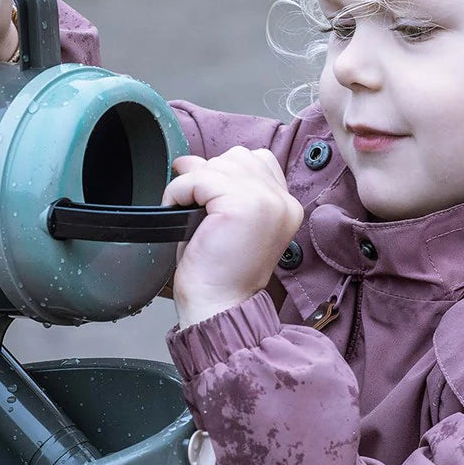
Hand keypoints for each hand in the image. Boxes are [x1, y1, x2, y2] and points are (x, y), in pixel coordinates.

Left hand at [162, 147, 303, 327]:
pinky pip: (198, 177)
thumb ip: (221, 186)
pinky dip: (178, 191)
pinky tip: (177, 212)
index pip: (258, 161)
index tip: (207, 195)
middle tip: (192, 203)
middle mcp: (282, 201)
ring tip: (185, 210)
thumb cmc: (218, 272)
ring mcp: (265, 201)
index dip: (226, 173)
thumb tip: (190, 159)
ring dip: (191, 183)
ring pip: (217, 165)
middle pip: (238, 157)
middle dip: (208, 174)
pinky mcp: (242, 205)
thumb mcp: (226, 220)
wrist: (219, 306)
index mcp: (286, 206)